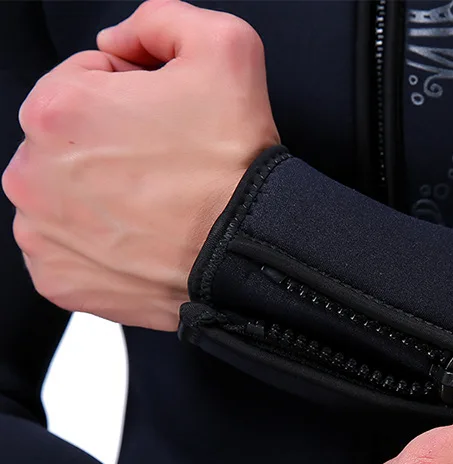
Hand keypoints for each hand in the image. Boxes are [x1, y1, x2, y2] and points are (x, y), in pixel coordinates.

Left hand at [2, 0, 275, 329]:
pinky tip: (138, 240)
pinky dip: (96, 246)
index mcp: (56, 109)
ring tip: (155, 207)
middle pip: (68, 142)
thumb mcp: (225, 46)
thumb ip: (162, 18)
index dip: (134, 96)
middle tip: (167, 169)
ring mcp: (42, 235)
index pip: (84, 80)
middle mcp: (33, 175)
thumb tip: (121, 40)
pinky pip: (68, 251)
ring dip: (98, 196)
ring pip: (63, 197)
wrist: (252, 253)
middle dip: (111, 146)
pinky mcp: (59, 281)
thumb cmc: (235, 167)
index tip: (168, 125)